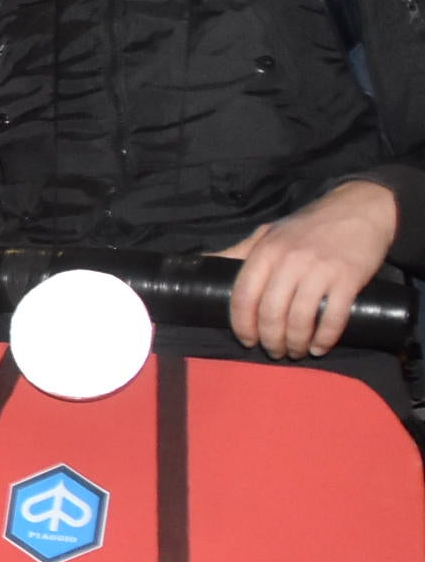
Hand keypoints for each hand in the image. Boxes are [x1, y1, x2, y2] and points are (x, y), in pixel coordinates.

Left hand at [216, 180, 398, 357]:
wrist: (359, 209)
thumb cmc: (308, 226)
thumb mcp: (268, 233)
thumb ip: (239, 251)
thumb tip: (203, 262)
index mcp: (265, 252)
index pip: (244, 296)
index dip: (242, 325)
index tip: (247, 340)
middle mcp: (290, 261)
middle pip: (271, 313)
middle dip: (270, 340)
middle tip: (273, 351)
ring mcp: (320, 270)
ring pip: (300, 319)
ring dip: (295, 343)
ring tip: (295, 351)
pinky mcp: (348, 278)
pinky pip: (333, 317)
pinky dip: (324, 338)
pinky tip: (319, 347)